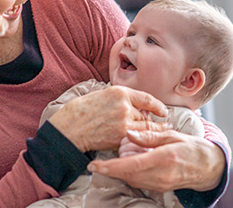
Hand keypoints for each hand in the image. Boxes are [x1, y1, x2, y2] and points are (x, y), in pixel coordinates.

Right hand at [48, 85, 168, 151]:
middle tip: (156, 125)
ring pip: (144, 127)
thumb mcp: (102, 95)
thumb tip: (138, 106)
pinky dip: (140, 140)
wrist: (69, 127)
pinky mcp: (120, 137)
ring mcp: (123, 123)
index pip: (147, 98)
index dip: (158, 106)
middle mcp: (124, 106)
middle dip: (149, 120)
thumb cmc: (82, 110)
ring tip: (153, 134)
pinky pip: (136, 138)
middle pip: (146, 115)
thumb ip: (121, 99)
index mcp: (119, 92)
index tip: (163, 111)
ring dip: (148, 131)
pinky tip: (141, 141)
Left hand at [87, 130, 225, 192]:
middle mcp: (160, 175)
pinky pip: (138, 182)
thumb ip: (150, 135)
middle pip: (127, 175)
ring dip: (120, 170)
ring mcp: (160, 184)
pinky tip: (131, 162)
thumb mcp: (173, 136)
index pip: (131, 165)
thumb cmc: (192, 148)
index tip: (94, 165)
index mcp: (163, 159)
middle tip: (104, 157)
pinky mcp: (159, 188)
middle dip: (111, 168)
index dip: (110, 167)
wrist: (208, 168)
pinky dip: (130, 173)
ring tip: (122, 156)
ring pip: (130, 179)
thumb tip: (129, 133)